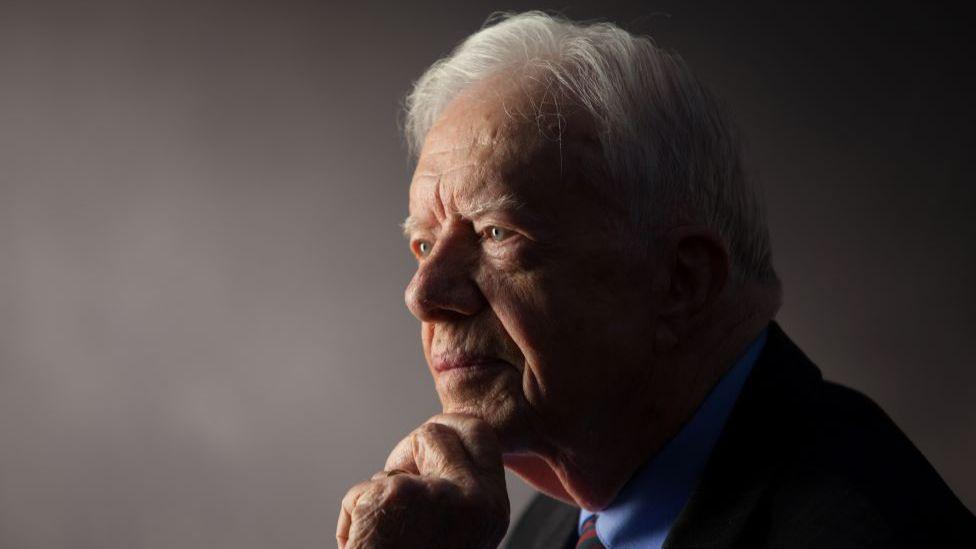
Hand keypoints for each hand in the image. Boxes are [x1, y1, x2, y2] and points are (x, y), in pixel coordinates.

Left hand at [337, 413, 509, 548]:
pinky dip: (352, 517)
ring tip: (383, 531)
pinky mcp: (393, 499)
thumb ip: (459, 493)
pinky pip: (361, 492)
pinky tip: (363, 546)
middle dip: (414, 444)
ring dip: (380, 489)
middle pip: (440, 429)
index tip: (427, 454)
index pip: (479, 432)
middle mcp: (475, 498)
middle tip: (399, 477)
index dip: (448, 434)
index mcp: (493, 508)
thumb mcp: (461, 532)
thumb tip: (433, 445)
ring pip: (396, 461)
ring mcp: (435, 496)